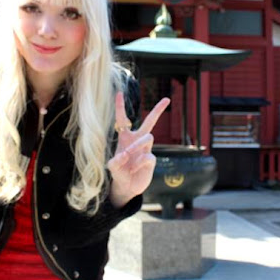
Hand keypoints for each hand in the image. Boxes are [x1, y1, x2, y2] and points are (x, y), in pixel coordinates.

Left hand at [107, 92, 169, 207]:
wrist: (127, 187)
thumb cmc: (118, 173)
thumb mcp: (112, 167)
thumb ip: (115, 161)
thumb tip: (125, 154)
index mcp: (125, 137)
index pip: (122, 119)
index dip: (120, 106)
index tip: (119, 92)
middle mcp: (137, 140)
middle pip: (149, 122)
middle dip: (157, 110)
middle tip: (167, 99)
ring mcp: (146, 149)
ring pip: (148, 136)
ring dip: (137, 144)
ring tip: (129, 154)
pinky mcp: (151, 160)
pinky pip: (148, 156)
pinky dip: (139, 162)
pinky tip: (134, 169)